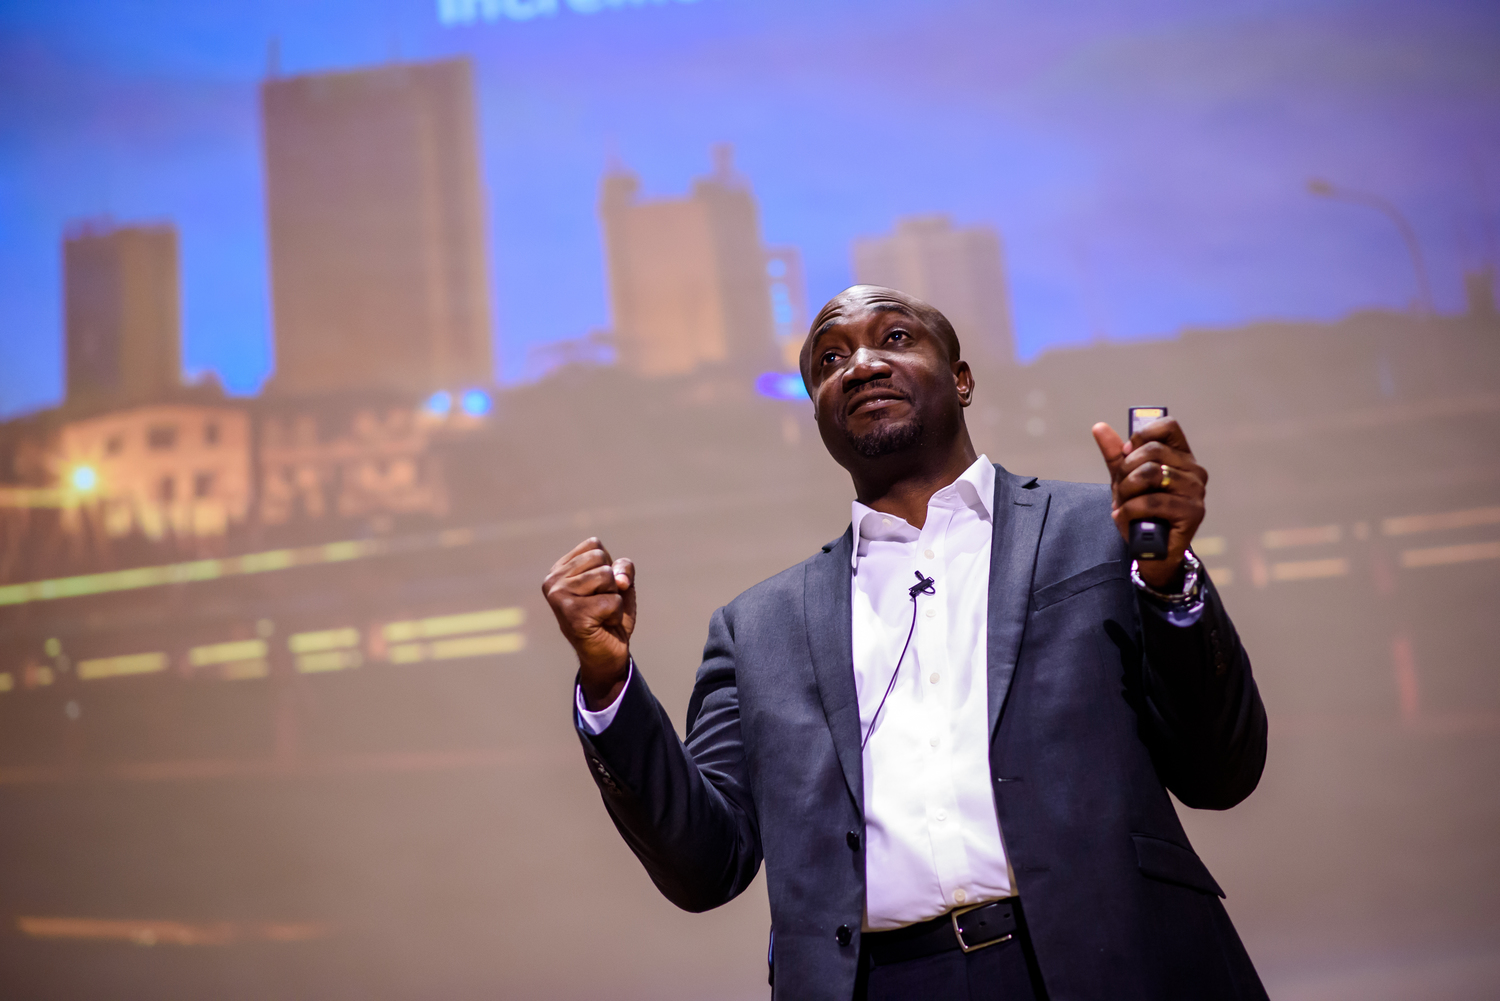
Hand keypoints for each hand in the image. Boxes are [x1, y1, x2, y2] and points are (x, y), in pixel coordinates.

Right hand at [542, 537, 635, 709]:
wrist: (607, 654)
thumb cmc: (610, 615)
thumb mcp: (621, 584)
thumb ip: (624, 569)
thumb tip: (620, 581)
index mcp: (559, 569)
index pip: (594, 545)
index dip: (608, 566)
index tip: (598, 589)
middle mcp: (553, 581)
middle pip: (600, 559)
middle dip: (611, 582)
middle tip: (600, 604)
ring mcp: (559, 597)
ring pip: (606, 577)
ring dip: (613, 598)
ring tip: (600, 613)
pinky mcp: (572, 615)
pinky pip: (612, 601)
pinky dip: (615, 614)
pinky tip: (602, 624)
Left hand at [1091, 418, 1207, 589]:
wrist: (1149, 551)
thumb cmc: (1140, 512)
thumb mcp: (1123, 480)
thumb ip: (1114, 455)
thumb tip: (1099, 427)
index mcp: (1181, 456)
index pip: (1168, 426)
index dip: (1141, 435)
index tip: (1127, 454)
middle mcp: (1194, 470)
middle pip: (1152, 451)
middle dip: (1126, 470)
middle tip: (1122, 490)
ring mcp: (1196, 491)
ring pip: (1151, 473)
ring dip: (1127, 491)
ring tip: (1124, 505)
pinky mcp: (1193, 513)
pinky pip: (1153, 501)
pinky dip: (1130, 510)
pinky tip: (1126, 518)